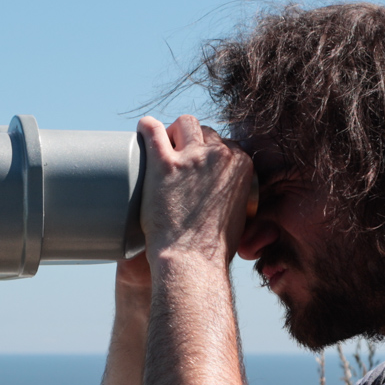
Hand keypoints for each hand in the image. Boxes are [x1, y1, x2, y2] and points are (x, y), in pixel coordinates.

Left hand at [136, 115, 257, 269]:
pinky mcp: (163, 163)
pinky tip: (141, 130)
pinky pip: (153, 129)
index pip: (225, 144)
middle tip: (177, 156)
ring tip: (161, 145)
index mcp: (242, 165)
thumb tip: (229, 205)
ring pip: (184, 124)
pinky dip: (147, 127)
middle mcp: (220, 155)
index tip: (197, 162)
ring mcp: (192, 157)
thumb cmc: (212, 249)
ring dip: (173, 131)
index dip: (209, 152)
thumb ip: (238, 203)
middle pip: (205, 131)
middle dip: (192, 140)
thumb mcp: (240, 218)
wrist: (191, 261)